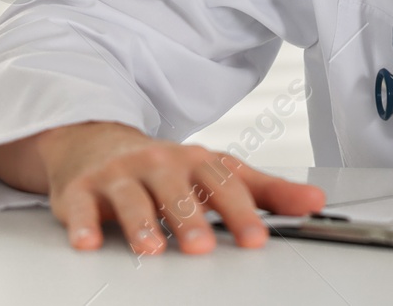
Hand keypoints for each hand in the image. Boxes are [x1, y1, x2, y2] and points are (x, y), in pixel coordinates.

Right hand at [0, 121, 324, 254]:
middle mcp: (158, 165)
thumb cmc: (165, 167)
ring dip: (140, 224)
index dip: (242, 212)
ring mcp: (118, 176)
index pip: (223, 185)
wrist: (97, 142)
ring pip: (130, 199)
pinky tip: (87, 242)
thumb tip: (315, 202)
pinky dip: (81, 224)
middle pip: (176, 192)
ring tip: (150, 250)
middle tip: (203, 247)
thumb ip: (266, 191)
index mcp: (196, 162)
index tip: (257, 239)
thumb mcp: (217, 173)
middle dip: (189, 219)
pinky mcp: (80, 191)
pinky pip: (78, 208)